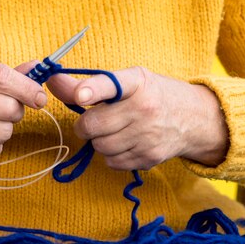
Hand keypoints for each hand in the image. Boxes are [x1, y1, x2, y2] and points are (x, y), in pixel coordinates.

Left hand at [46, 66, 228, 170]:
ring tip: (114, 131)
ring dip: (99, 141)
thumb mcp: (126, 81)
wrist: (194, 118)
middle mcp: (144, 108)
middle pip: (93, 125)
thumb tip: (50, 81)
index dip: (91, 90)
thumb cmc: (151, 95)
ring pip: (100, 146)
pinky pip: (112, 162)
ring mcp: (148, 135)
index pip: (110, 84)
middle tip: (93, 121)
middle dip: (85, 125)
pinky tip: (125, 143)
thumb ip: (87, 84)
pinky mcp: (150, 157)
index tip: (81, 96)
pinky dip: (112, 155)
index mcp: (136, 82)